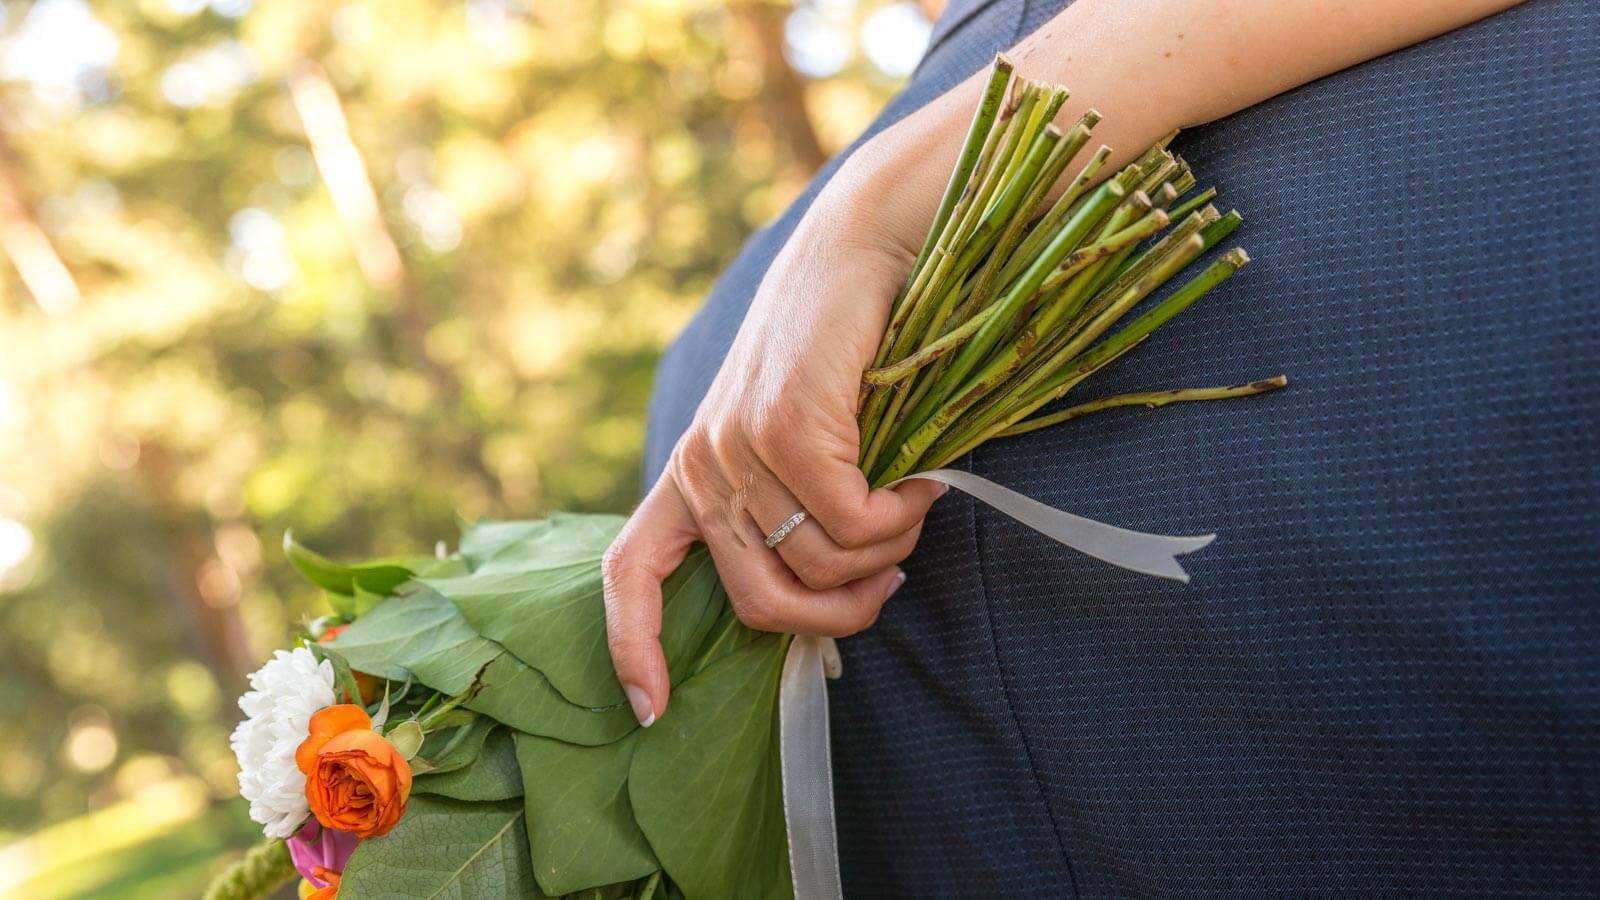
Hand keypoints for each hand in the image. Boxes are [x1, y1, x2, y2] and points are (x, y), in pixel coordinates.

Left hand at [602, 180, 946, 727]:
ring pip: (820, 563)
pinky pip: (850, 520)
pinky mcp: (783, 423)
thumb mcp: (807, 443)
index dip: (633, 646)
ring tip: (912, 499)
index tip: (652, 711)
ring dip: (886, 550)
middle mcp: (700, 463)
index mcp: (691, 472)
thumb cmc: (849, 354)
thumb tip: (835, 595)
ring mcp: (735, 444)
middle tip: (892, 579)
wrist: (866, 245)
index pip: (630, 572)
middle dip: (838, 614)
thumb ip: (794, 512)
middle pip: (760, 602)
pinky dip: (899, 515)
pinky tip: (921, 476)